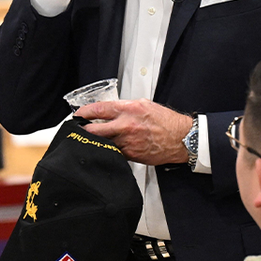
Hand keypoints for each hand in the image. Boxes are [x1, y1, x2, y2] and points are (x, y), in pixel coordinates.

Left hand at [76, 100, 191, 165]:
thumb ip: (126, 107)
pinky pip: (114, 153)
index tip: (78, 114)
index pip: (99, 109)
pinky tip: (108, 148)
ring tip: (92, 140)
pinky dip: (109, 150)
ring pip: (102, 143)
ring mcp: (128, 142)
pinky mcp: (131, 155)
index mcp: (129, 110)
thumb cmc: (166, 122)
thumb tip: (110, 109)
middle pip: (94, 130)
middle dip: (84, 130)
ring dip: (96, 142)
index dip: (84, 112)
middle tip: (79, 130)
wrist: (181, 139)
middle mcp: (126, 126)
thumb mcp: (145, 105)